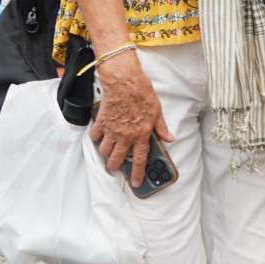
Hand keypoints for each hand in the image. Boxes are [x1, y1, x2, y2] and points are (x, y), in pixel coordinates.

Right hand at [89, 55, 173, 188]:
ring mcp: (112, 130)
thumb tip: (169, 138)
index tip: (135, 183)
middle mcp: (126, 135)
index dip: (138, 173)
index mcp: (141, 134)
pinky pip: (95, 136)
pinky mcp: (101, 122)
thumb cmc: (141, 92)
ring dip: (106, 153)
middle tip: (114, 167)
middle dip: (115, 167)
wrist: (124, 80)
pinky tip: (100, 135)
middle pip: (117, 159)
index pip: (140, 159)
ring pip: (105, 151)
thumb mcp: (157, 110)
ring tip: (108, 151)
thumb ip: (161, 127)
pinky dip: (96, 138)